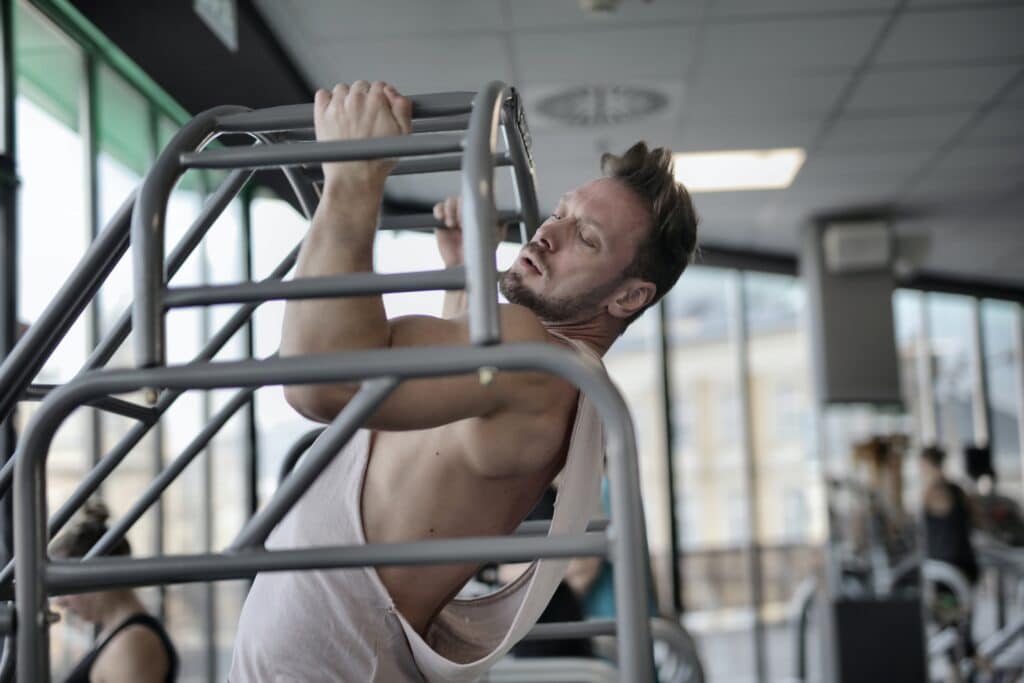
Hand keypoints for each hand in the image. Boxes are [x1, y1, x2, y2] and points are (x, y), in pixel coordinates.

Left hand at [313, 80, 411, 194]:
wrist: (354, 177)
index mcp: (376, 101)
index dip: (382, 96)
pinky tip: (335, 113)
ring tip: (350, 116)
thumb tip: (397, 95)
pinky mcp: (322, 114)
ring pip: (342, 89)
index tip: (380, 106)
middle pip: (361, 85)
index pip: (380, 85)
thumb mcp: (403, 135)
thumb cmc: (377, 161)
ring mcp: (337, 106)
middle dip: (365, 96)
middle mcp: (356, 99)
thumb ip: (403, 109)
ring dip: (346, 97)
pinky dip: (327, 100)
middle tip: (366, 115)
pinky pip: (322, 95)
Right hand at [432, 196, 507, 267]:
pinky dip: (439, 210)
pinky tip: (441, 217)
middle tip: (461, 222)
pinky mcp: (442, 222)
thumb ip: (499, 225)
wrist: (462, 267)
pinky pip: (439, 209)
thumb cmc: (480, 253)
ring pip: (451, 201)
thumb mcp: (495, 238)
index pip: (478, 199)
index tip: (472, 213)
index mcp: (481, 213)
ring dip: (450, 209)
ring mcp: (455, 216)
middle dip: (461, 207)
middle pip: (463, 198)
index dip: (475, 202)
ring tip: (452, 224)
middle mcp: (468, 213)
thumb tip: (502, 213)